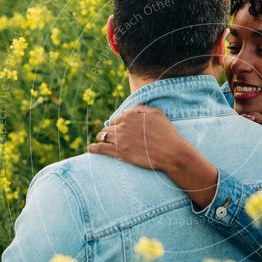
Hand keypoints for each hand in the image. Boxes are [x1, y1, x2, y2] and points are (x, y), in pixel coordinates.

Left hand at [86, 104, 218, 208]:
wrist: (171, 152)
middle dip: (107, 132)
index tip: (117, 130)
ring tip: (97, 142)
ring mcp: (121, 139)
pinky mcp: (119, 152)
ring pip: (103, 136)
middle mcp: (124, 124)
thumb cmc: (168, 134)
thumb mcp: (158, 114)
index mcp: (132, 114)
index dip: (117, 125)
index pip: (118, 118)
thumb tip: (131, 109)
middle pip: (108, 127)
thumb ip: (142, 108)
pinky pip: (100, 148)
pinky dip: (93, 148)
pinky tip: (90, 149)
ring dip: (99, 139)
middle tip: (107, 137)